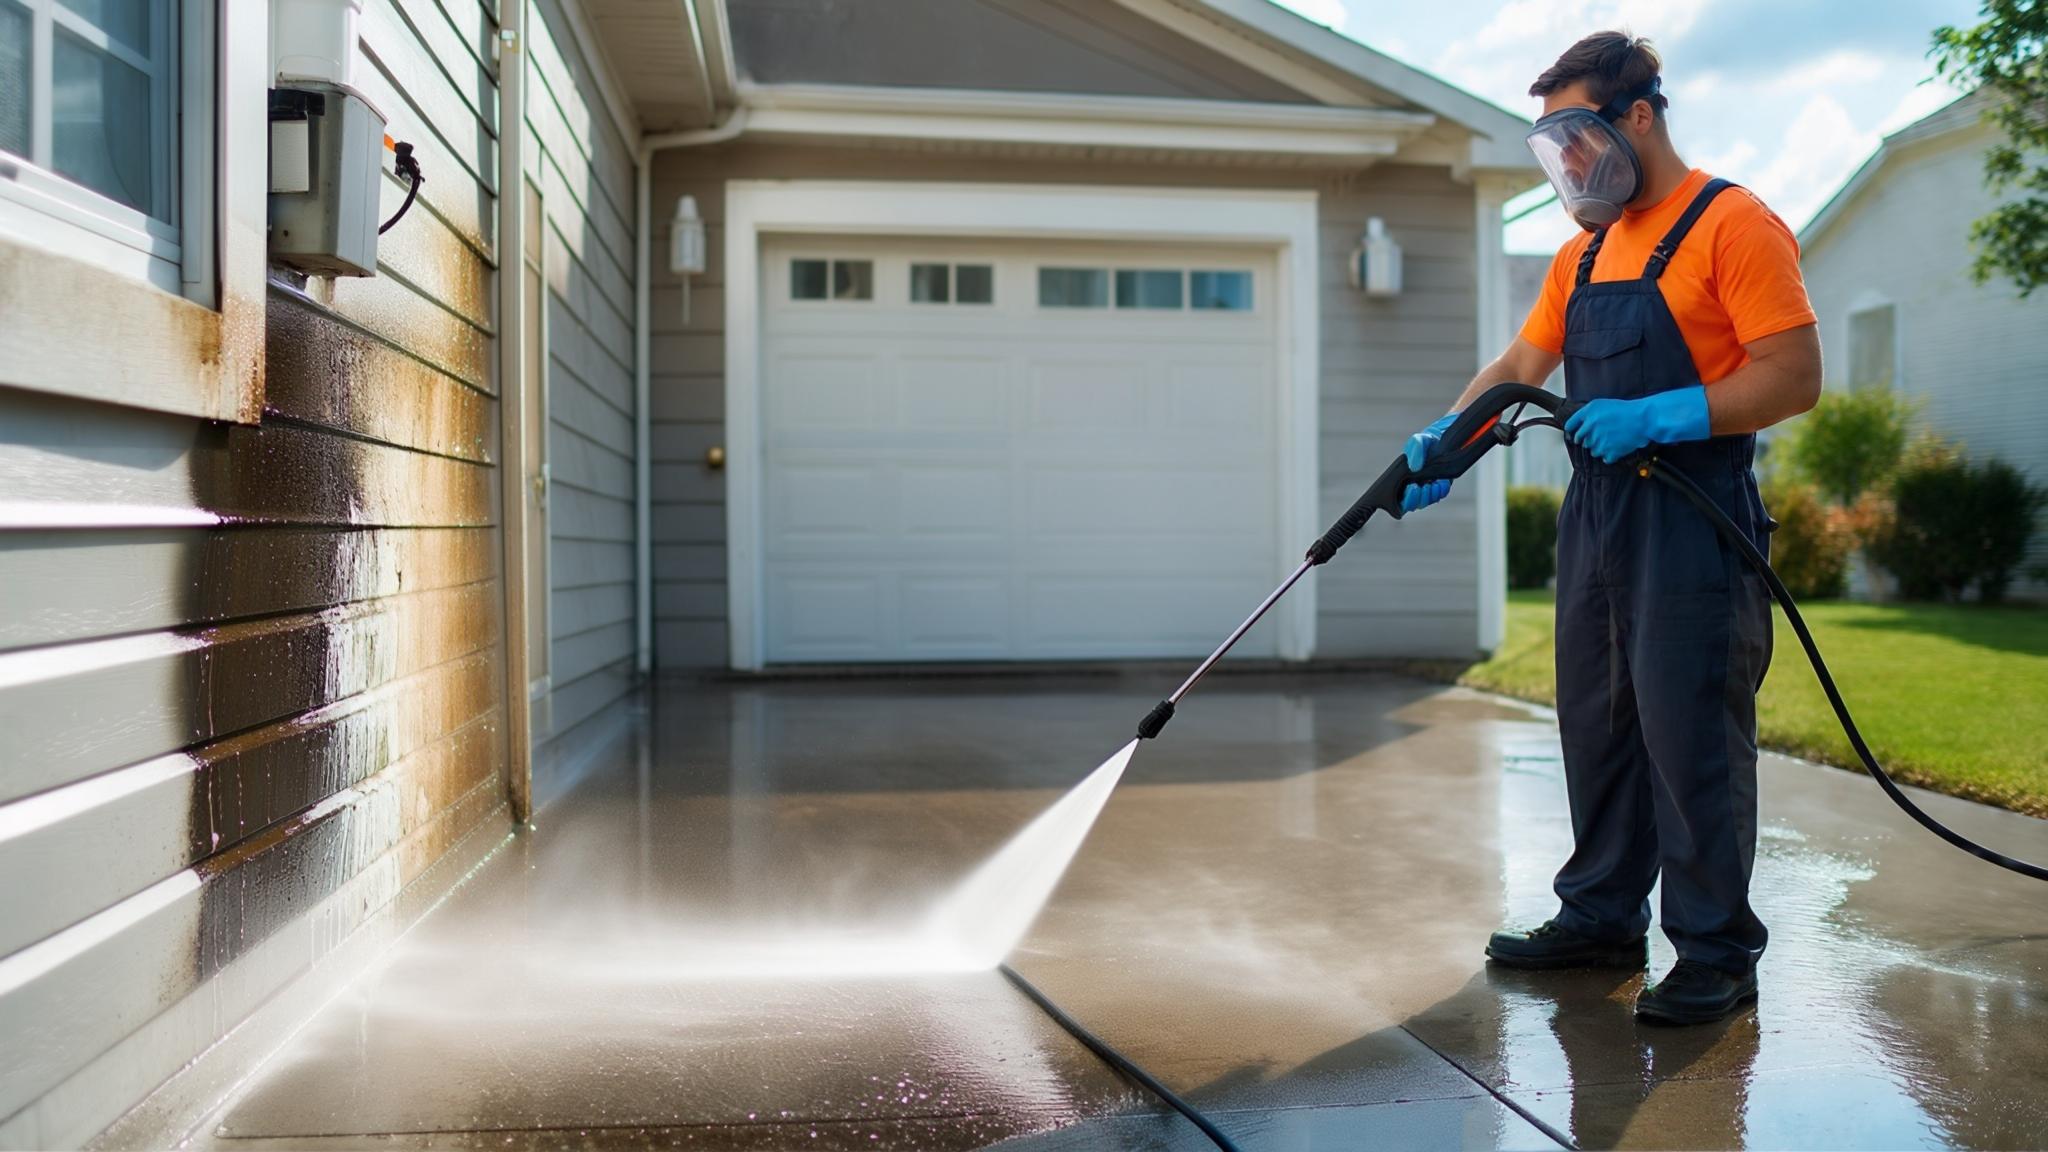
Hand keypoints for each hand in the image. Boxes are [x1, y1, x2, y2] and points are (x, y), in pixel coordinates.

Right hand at [1402, 413, 1457, 512]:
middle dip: (1418, 499)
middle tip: (1422, 488)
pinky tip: (1442, 482)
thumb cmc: (1428, 440)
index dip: (1405, 499)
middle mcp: (1415, 484)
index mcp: (1404, 477)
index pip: (1400, 497)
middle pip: (1413, 503)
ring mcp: (1428, 486)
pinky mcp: (1441, 485)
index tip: (1412, 488)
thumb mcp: (1419, 441)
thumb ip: (1415, 451)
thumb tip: (1414, 467)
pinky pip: (1440, 494)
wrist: (1445, 437)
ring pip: (1426, 501)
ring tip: (1433, 484)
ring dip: (1430, 496)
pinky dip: (1441, 491)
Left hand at [1564, 386, 1711, 463]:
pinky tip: (1618, 446)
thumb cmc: (1625, 410)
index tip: (1573, 434)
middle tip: (1603, 434)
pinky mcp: (1609, 452)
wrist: (1644, 419)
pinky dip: (1611, 454)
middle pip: (1581, 441)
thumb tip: (1571, 426)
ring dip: (1600, 447)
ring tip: (1613, 439)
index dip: (1572, 431)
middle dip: (1590, 438)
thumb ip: (1585, 414)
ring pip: (1592, 451)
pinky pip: (1604, 458)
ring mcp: (1599, 441)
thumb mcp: (1602, 405)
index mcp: (1588, 413)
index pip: (1570, 426)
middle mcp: (1591, 427)